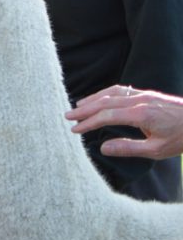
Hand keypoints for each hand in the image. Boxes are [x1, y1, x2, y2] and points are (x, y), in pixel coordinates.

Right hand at [65, 84, 182, 159]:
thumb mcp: (157, 150)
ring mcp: (144, 94)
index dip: (89, 123)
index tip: (75, 130)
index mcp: (141, 114)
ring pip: (112, 92)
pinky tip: (100, 99)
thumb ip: (129, 148)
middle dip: (84, 108)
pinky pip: (121, 90)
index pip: (107, 116)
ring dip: (93, 98)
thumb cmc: (182, 138)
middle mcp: (140, 100)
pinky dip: (106, 93)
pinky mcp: (148, 94)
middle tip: (67, 116)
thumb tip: (103, 148)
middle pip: (105, 101)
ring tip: (78, 105)